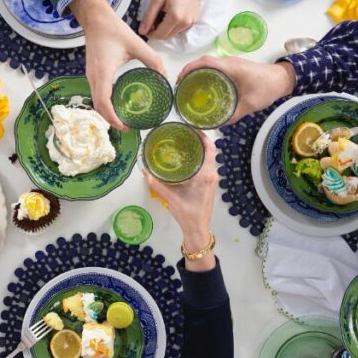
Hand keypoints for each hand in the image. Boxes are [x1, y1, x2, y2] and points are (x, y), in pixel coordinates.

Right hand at [70, 0, 165, 129]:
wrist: (96, 20)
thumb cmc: (114, 30)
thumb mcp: (137, 44)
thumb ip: (152, 60)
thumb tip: (164, 74)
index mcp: (103, 72)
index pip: (103, 101)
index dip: (112, 117)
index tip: (124, 126)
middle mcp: (93, 77)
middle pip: (98, 106)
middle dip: (110, 119)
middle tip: (126, 127)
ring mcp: (90, 75)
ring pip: (96, 101)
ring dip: (106, 112)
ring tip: (122, 119)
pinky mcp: (92, 73)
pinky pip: (97, 93)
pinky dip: (105, 103)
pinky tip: (117, 104)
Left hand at [138, 0, 207, 40]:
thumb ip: (148, 16)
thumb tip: (142, 31)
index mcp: (175, 18)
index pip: (160, 35)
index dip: (150, 34)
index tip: (144, 28)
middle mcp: (185, 23)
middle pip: (166, 36)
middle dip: (157, 32)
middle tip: (151, 21)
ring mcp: (191, 23)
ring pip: (173, 34)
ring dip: (165, 30)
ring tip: (161, 16)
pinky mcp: (193, 20)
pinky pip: (180, 29)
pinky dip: (172, 26)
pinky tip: (169, 15)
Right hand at [141, 132, 217, 271]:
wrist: (198, 230)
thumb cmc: (187, 215)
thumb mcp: (170, 198)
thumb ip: (157, 184)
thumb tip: (144, 171)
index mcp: (205, 176)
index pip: (210, 149)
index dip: (204, 136)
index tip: (193, 127)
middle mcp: (212, 175)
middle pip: (210, 151)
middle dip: (199, 139)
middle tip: (185, 131)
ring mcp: (212, 180)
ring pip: (209, 158)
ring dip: (200, 148)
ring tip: (185, 141)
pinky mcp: (210, 184)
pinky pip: (207, 165)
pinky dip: (200, 158)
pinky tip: (188, 157)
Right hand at [179, 55, 295, 123]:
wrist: (283, 79)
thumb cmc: (267, 88)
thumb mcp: (249, 104)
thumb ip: (233, 115)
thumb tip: (218, 124)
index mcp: (230, 67)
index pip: (204, 62)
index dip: (189, 69)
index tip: (179, 80)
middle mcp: (229, 62)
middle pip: (203, 62)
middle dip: (189, 72)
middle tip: (181, 87)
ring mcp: (232, 63)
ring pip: (210, 64)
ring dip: (198, 72)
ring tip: (189, 87)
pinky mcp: (236, 67)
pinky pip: (217, 67)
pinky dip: (207, 74)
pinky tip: (205, 86)